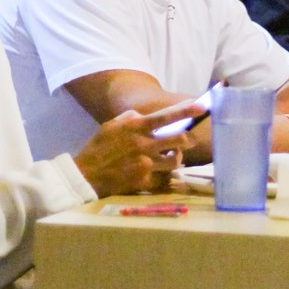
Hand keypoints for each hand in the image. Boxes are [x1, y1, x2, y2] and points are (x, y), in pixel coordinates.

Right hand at [74, 107, 190, 196]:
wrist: (86, 174)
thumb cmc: (99, 147)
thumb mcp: (112, 125)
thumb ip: (132, 119)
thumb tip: (146, 117)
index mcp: (135, 127)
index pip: (166, 116)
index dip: (186, 111)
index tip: (201, 106)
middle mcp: (143, 144)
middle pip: (179, 140)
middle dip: (188, 138)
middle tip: (188, 139)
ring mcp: (145, 164)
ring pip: (175, 160)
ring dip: (176, 158)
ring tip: (172, 157)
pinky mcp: (144, 182)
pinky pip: (165, 178)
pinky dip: (165, 176)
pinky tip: (159, 173)